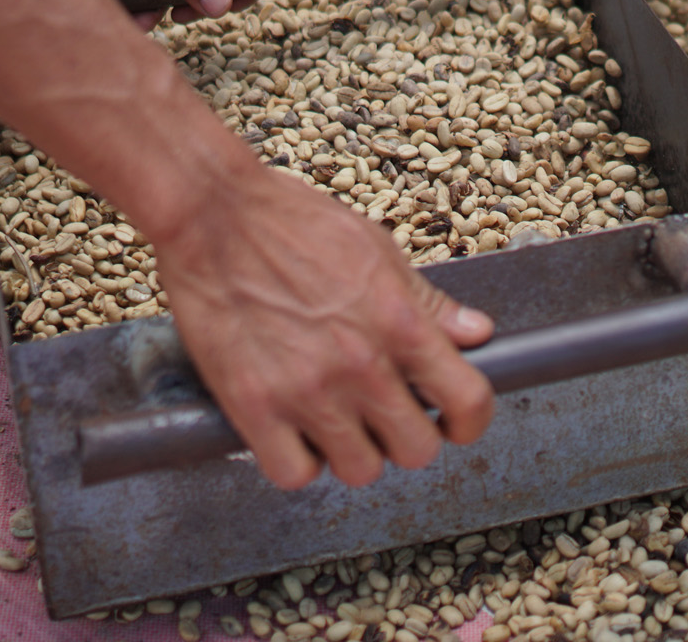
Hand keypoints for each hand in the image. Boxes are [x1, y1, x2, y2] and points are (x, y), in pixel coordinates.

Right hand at [158, 166, 496, 488]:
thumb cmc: (289, 221)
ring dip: (352, 451)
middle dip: (408, 437)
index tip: (457, 424)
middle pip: (417, 449)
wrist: (212, 214)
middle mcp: (360, 364)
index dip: (471, 422)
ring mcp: (307, 390)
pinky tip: (292, 431)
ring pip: (360, 470)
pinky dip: (296, 461)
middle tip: (386, 416)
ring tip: (335, 421)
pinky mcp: (253, 406)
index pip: (467, 400)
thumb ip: (426, 301)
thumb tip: (474, 333)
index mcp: (398, 321)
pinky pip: (293, 474)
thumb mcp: (376, 249)